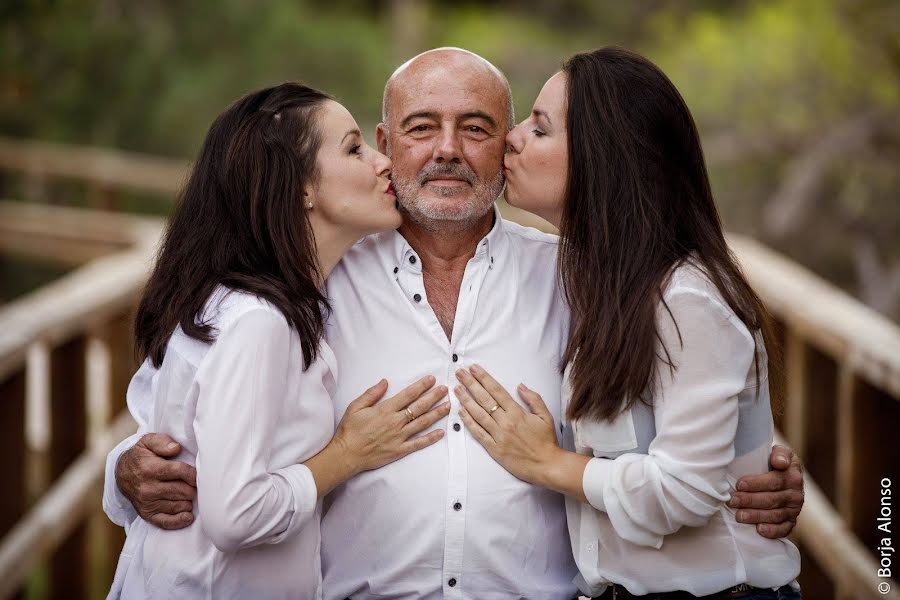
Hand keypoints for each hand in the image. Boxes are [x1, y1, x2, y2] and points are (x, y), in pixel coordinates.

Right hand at [115, 433, 196, 528]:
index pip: (179, 472)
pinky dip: (179, 521)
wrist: (121, 474)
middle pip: (181, 490)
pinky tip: (189, 516)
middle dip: (193, 487)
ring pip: (178, 505)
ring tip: (191, 494)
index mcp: (150, 469)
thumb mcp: (148, 441)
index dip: (193, 474)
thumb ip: (162, 442)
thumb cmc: (141, 456)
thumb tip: (176, 448)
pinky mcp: (147, 514)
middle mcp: (148, 488)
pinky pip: (166, 522)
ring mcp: (147, 503)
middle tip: (197, 485)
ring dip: (189, 501)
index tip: (200, 474)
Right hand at [331, 376, 449, 474]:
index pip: (408, 395)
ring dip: (437, 413)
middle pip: (419, 407)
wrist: (346, 454)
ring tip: (448, 406)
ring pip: (422, 423)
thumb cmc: (349, 430)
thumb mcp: (355, 406)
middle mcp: (395, 422)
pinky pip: (418, 443)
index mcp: (385, 410)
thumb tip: (385, 381)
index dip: (421, 386)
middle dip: (434, 396)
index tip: (432, 379)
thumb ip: (371, 393)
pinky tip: (441, 433)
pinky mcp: (400, 450)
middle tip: (446, 389)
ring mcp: (399, 437)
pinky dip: (431, 438)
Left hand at [454, 364, 558, 483]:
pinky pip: (478, 433)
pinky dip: (468, 422)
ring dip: (466, 400)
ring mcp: (498, 435)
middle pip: (484, 399)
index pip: (496, 390)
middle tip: (459, 373)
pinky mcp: (494, 449)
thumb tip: (520, 386)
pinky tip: (460, 412)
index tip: (473, 368)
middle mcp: (506, 422)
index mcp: (517, 412)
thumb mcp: (546, 416)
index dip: (484, 378)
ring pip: (478, 414)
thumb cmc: (546, 441)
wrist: (546, 466)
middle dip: (470, 384)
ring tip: (456, 389)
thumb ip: (534, 399)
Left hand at [728, 445, 803, 537]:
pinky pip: (784, 529)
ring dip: (756, 516)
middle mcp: (796, 493)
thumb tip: (779, 462)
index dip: (756, 483)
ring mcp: (794, 509)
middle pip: (772, 499)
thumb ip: (780, 453)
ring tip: (739, 516)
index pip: (775, 481)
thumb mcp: (780, 452)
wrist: (783, 476)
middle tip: (732, 501)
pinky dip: (773, 531)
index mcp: (792, 475)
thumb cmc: (773, 462)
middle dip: (750, 500)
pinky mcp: (791, 521)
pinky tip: (759, 530)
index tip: (739, 484)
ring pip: (775, 514)